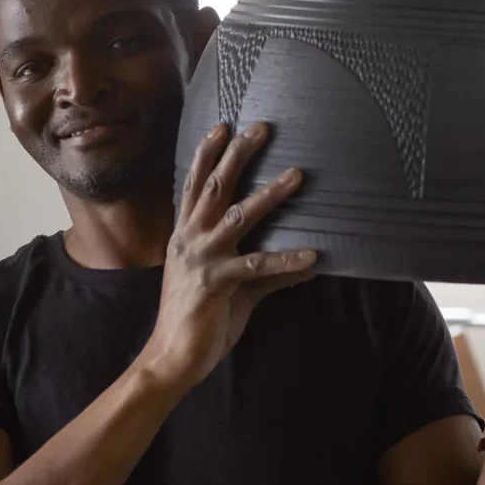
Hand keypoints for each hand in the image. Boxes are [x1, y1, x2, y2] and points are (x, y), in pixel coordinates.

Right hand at [137, 121, 316, 392]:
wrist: (170, 358)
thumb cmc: (198, 319)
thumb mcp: (231, 287)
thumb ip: (264, 272)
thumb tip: (307, 263)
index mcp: (186, 235)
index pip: (195, 184)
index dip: (208, 154)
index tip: (223, 126)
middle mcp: (190, 239)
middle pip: (214, 186)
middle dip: (237, 156)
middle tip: (260, 129)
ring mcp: (201, 259)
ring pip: (237, 216)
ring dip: (269, 195)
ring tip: (296, 175)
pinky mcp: (215, 283)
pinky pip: (257, 267)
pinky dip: (287, 261)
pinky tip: (313, 256)